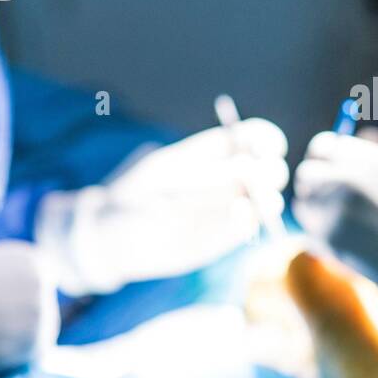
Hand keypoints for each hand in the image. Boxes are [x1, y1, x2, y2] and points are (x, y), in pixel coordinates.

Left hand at [35, 118, 288, 295]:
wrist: (106, 236)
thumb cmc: (130, 196)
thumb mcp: (166, 177)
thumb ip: (207, 173)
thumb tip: (247, 166)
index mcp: (206, 154)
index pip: (248, 138)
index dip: (264, 138)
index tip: (271, 145)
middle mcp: (220, 180)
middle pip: (263, 169)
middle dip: (271, 170)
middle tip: (266, 175)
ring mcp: (221, 210)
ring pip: (262, 200)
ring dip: (268, 199)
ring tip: (261, 199)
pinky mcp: (217, 239)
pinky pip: (245, 228)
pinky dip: (250, 221)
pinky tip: (242, 214)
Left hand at [292, 132, 377, 303]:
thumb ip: (365, 163)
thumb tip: (330, 155)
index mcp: (368, 158)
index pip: (322, 146)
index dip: (323, 161)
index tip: (329, 174)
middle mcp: (348, 176)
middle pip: (306, 173)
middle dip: (314, 188)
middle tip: (330, 204)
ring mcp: (334, 206)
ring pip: (303, 204)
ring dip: (316, 214)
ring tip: (347, 227)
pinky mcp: (329, 236)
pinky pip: (311, 232)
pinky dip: (323, 238)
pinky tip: (350, 244)